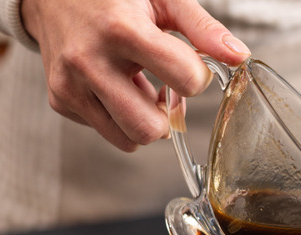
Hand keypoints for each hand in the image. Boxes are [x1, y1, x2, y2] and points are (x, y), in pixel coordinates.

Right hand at [20, 0, 250, 150]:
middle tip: (164, 89)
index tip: (190, 64)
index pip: (186, 80)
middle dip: (167, 116)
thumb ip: (204, 29)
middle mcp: (90, 61)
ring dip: (143, 120)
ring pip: (128, 140)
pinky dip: (119, 115)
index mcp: (122, 31)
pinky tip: (115, 85)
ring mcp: (70, 85)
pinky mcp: (60, 99)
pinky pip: (107, 131)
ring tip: (138, 86)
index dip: (197, 77)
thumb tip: (240, 57)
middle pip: (149, 129)